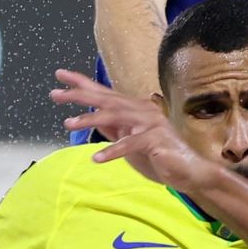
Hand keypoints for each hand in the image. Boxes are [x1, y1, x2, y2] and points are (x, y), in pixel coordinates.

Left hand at [50, 69, 214, 193]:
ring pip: (116, 116)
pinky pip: (131, 143)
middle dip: (80, 95)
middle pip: (107, 99)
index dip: (82, 83)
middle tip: (55, 94)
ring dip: (91, 119)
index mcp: (136, 109)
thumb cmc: (162, 157)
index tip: (60, 76)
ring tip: (69, 123)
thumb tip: (94, 119)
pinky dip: (113, 150)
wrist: (192, 171)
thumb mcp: (131, 142)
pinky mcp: (156, 140)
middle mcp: (143, 110)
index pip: (105, 93)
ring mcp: (151, 123)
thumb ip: (115, 129)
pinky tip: (97, 157)